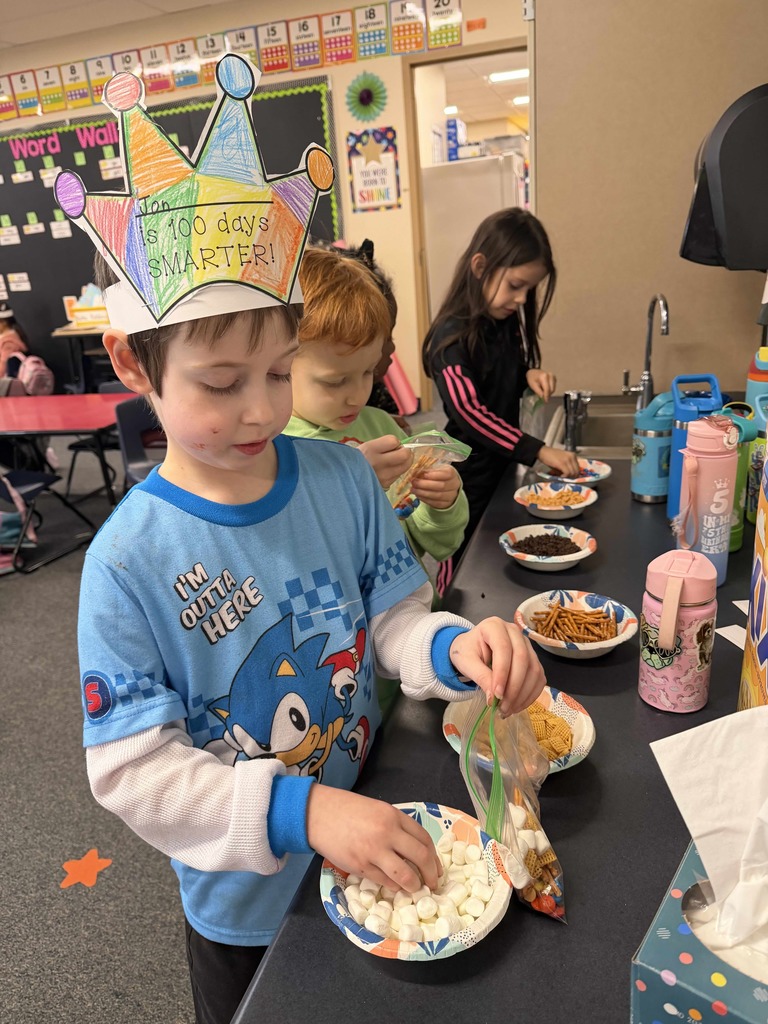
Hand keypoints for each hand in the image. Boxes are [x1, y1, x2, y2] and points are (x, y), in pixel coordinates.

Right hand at [306, 785, 441, 891]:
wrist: (318, 813)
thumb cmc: (348, 810)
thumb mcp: (378, 810)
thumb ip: (396, 826)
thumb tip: (414, 850)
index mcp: (393, 816)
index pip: (424, 838)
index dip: (434, 857)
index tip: (436, 868)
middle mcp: (387, 832)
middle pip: (421, 857)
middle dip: (430, 874)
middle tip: (432, 883)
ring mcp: (373, 851)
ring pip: (404, 875)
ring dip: (414, 886)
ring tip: (415, 889)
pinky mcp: (359, 866)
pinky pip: (384, 881)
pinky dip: (393, 887)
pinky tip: (395, 887)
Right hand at [358, 435, 412, 488]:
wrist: (346, 480)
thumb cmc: (357, 460)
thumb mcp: (366, 447)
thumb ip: (383, 445)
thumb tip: (400, 446)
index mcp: (370, 449)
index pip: (393, 441)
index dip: (395, 442)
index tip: (390, 445)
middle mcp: (378, 463)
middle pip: (404, 455)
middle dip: (405, 451)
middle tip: (399, 452)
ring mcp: (383, 476)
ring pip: (405, 466)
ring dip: (404, 462)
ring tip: (394, 462)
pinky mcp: (386, 485)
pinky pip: (399, 475)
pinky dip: (397, 471)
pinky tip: (389, 471)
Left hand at [409, 465, 461, 509]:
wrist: (447, 488)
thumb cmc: (439, 476)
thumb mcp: (436, 470)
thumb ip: (428, 471)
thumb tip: (416, 472)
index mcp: (452, 474)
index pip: (446, 474)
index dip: (434, 475)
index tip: (423, 474)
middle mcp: (454, 485)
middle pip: (441, 486)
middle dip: (425, 484)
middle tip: (414, 482)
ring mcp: (451, 496)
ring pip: (437, 495)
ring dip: (423, 493)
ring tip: (413, 489)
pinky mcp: (445, 504)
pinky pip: (435, 503)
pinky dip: (425, 499)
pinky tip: (418, 495)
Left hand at [449, 618, 545, 717]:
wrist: (471, 649)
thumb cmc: (467, 652)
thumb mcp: (466, 662)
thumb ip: (480, 677)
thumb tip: (493, 698)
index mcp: (494, 626)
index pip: (503, 648)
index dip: (502, 673)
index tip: (496, 695)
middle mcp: (514, 631)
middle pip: (522, 659)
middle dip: (514, 687)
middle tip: (502, 707)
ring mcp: (526, 644)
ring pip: (534, 669)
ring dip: (523, 694)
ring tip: (508, 709)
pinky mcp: (533, 658)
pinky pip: (539, 677)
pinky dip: (530, 694)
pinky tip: (517, 705)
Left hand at [526, 368, 556, 401]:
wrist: (533, 372)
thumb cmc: (532, 378)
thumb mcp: (533, 386)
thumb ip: (538, 392)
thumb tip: (543, 398)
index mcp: (544, 376)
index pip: (547, 389)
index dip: (546, 396)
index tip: (545, 401)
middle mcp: (551, 375)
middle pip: (552, 389)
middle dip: (547, 395)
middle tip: (542, 398)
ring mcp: (553, 376)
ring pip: (553, 389)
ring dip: (549, 393)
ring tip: (543, 392)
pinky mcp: (555, 378)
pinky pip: (554, 387)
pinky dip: (550, 390)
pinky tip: (545, 389)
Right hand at [537, 445, 580, 477]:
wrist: (543, 452)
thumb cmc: (551, 457)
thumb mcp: (562, 460)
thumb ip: (567, 467)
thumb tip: (570, 476)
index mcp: (573, 455)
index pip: (578, 468)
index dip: (574, 474)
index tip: (569, 477)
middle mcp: (572, 457)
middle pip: (577, 471)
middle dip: (572, 477)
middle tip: (566, 478)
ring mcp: (567, 460)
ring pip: (573, 473)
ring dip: (568, 477)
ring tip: (562, 477)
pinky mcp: (562, 463)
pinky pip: (567, 473)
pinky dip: (564, 477)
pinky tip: (560, 476)